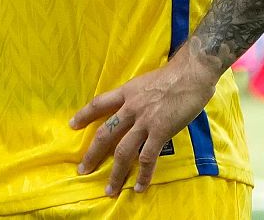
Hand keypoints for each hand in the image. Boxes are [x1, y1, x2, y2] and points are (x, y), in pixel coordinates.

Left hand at [69, 54, 218, 195]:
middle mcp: (131, 108)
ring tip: (110, 189)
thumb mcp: (145, 82)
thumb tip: (133, 108)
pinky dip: (143, 175)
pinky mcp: (161, 131)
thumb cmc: (173, 75)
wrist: (191, 73)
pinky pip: (148, 158)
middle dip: (92, 154)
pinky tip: (139, 186)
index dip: (84, 115)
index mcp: (126, 93)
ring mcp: (145, 121)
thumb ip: (136, 96)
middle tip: (83, 170)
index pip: (98, 104)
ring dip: (115, 173)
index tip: (72, 125)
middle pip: (105, 134)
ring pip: (123, 151)